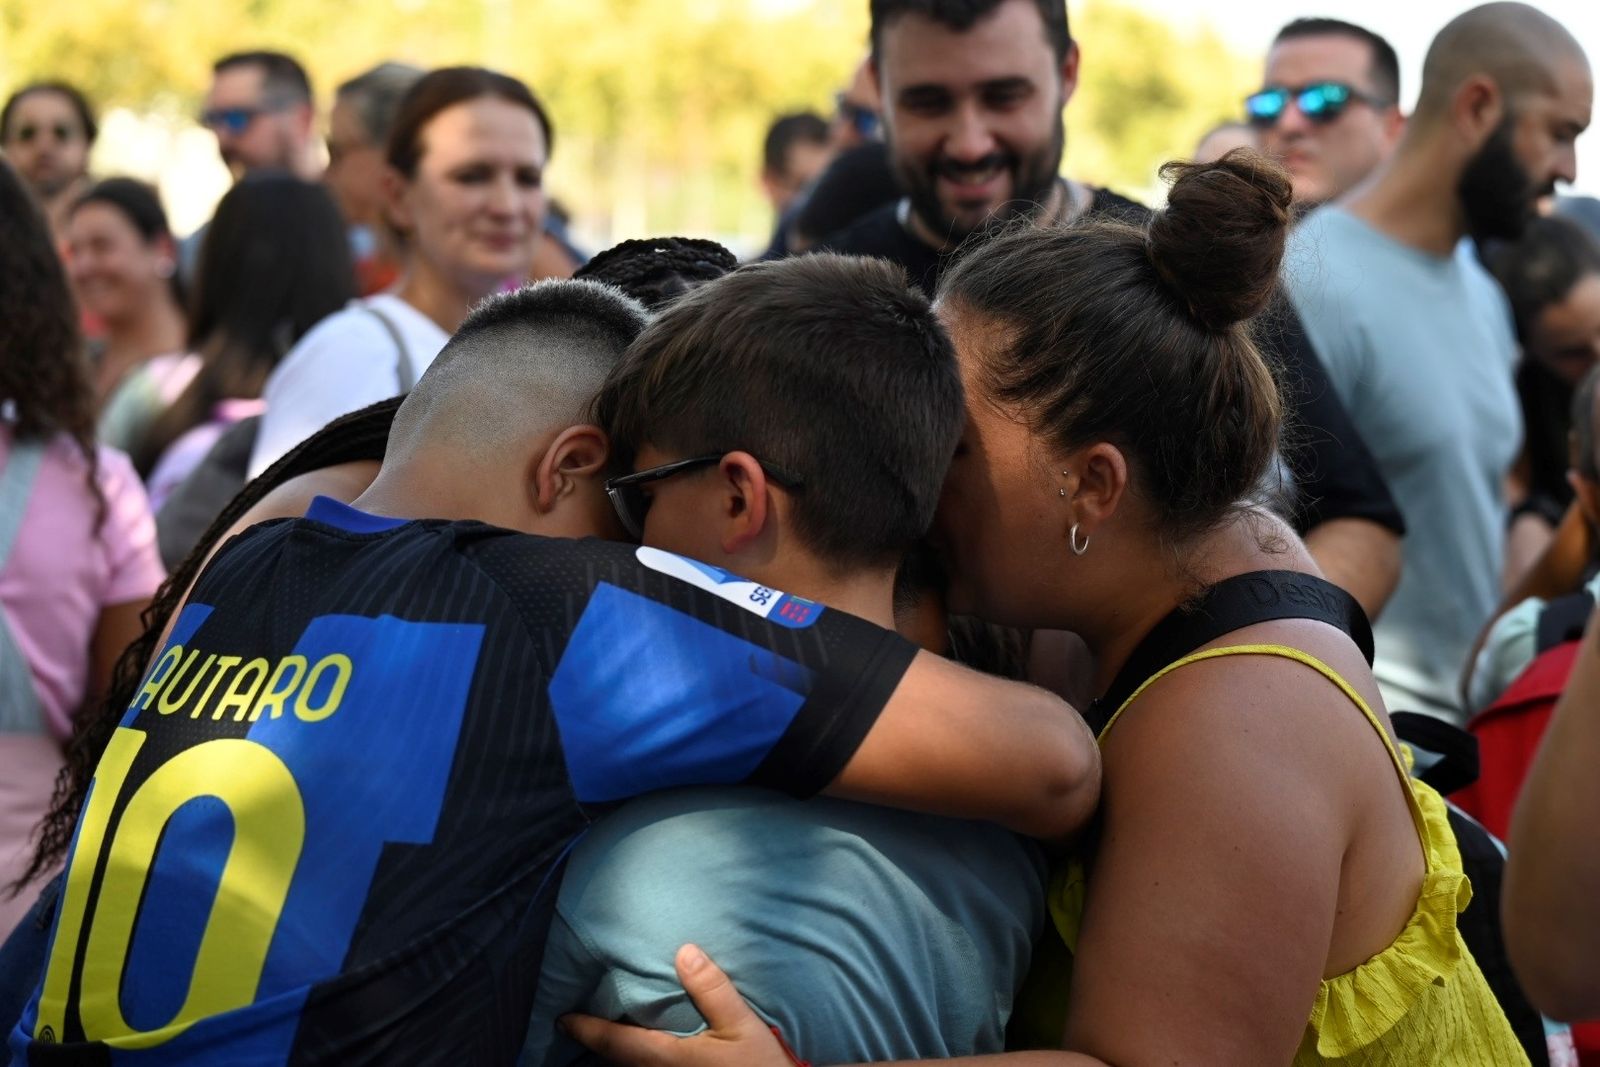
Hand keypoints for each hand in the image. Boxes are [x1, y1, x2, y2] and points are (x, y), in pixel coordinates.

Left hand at [562, 944, 796, 1066]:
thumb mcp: (743, 1026)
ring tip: (609, 1031)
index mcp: (668, 1058)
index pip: (615, 1042)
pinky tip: (645, 1048)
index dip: (585, 1029)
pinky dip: (636, 1059)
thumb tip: (684, 951)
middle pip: (617, 1061)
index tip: (562, 1019)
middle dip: (597, 1041)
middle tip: (581, 1021)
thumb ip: (713, 989)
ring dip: (617, 1052)